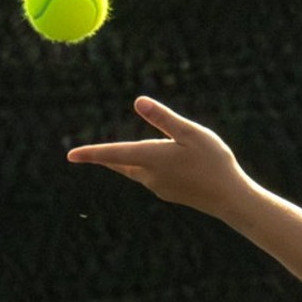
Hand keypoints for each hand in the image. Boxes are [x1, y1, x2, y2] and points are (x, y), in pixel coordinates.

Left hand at [67, 97, 251, 218]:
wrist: (231, 199)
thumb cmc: (214, 163)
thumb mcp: (191, 133)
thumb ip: (164, 118)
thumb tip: (138, 101)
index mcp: (152, 158)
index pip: (113, 154)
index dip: (91, 153)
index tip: (70, 155)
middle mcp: (150, 176)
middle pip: (123, 163)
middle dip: (110, 156)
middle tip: (89, 153)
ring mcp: (159, 188)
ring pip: (139, 169)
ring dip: (141, 157)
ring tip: (158, 149)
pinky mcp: (169, 194)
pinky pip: (154, 176)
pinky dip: (156, 166)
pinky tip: (177, 162)